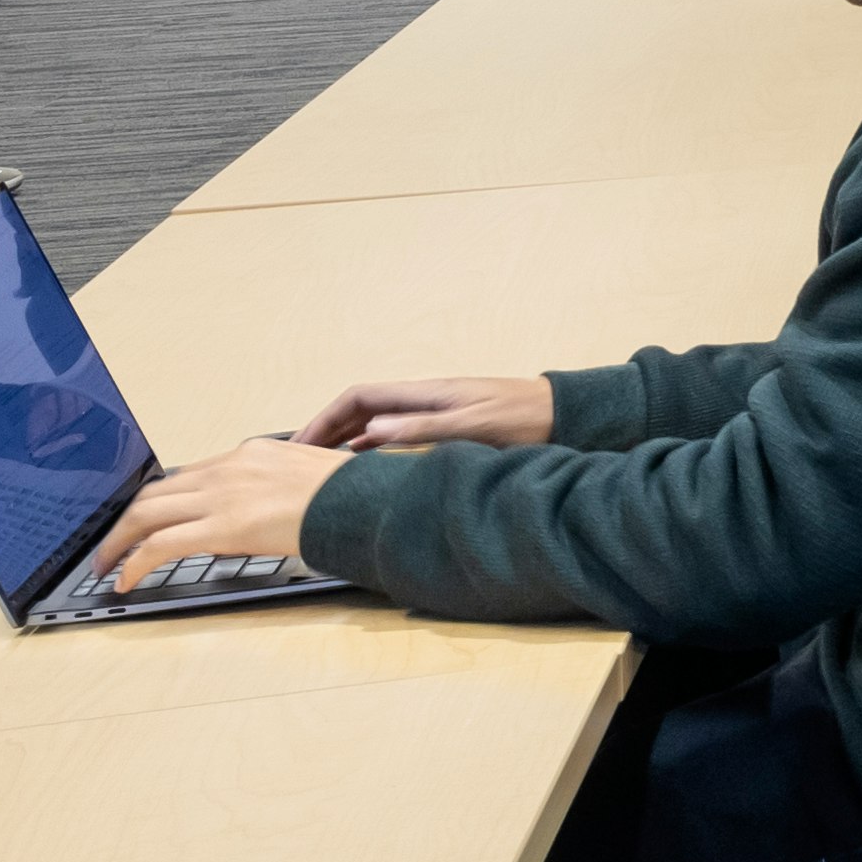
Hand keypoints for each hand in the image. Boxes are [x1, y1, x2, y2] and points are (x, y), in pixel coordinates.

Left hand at [100, 440, 342, 580]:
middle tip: (109, 546)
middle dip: (123, 522)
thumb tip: (268, 511)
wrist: (366, 499)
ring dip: (118, 542)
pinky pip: (160, 544)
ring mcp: (222, 494)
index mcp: (249, 454)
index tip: (146, 522)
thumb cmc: (351, 494)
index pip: (186, 477)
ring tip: (106, 565)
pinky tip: (125, 579)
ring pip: (145, 514)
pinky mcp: (222, 525)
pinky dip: (134, 563)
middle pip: (154, 492)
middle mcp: (227, 468)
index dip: (157, 504)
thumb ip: (277, 487)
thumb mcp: (308, 475)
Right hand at [295, 368, 552, 451]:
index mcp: (424, 393)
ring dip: (345, 440)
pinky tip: (365, 466)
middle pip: (359, 410)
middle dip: (325, 431)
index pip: (357, 398)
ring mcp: (433, 411)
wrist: (562, 414)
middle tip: (298, 461)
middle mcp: (423, 399)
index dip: (323, 419)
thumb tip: (370, 430)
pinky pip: (396, 434)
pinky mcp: (446, 426)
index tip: (299, 445)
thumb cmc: (523, 419)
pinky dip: (372, 448)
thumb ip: (422, 429)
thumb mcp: (471, 426)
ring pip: (375, 422)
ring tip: (320, 467)